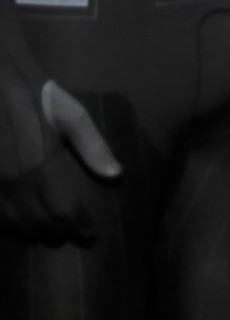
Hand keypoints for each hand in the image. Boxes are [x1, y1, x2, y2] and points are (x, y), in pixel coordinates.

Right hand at [0, 69, 122, 244]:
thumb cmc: (36, 95)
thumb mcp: (71, 115)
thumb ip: (93, 147)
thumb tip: (115, 175)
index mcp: (41, 168)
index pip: (63, 211)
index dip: (77, 226)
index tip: (88, 234)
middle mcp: (14, 183)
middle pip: (36, 223)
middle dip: (55, 234)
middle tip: (68, 237)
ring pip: (10, 223)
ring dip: (29, 233)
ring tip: (45, 236)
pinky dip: (7, 224)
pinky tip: (16, 224)